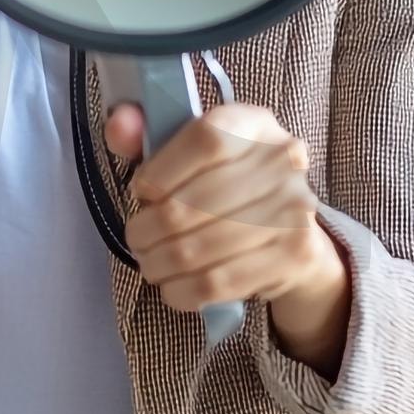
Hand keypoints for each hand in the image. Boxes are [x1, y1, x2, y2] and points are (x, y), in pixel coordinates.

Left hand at [105, 101, 350, 374]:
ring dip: (161, 262)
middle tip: (136, 238)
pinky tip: (171, 286)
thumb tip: (118, 126)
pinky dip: (183, 290)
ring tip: (149, 263)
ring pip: (202, 247)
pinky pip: (220, 282)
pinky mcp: (295, 255)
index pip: (206, 139)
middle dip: (150, 227)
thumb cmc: (225, 184)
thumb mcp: (188, 151)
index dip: (162, 170)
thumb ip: (146, 134)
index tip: (140, 190)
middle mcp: (283, 160)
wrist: (290, 233)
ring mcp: (295, 208)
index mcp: (254, 123)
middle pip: (197, 201)